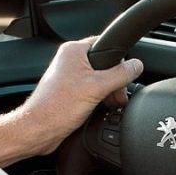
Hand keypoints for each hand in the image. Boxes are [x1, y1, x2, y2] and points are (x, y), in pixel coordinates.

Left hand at [15, 36, 142, 155]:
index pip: (106, 43)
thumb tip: (137, 66)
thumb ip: (120, 75)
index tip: (126, 73)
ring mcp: (69, 77)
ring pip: (100, 79)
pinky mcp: (70, 92)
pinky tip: (102, 108)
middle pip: (105, 64)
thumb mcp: (97, 88)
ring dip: (109, 92)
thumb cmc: (56, 108)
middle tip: (118, 95)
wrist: (38, 130)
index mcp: (74, 51)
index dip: (119, 59)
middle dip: (116, 81)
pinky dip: (101, 98)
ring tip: (111, 103)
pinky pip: (93, 90)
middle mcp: (70, 61)